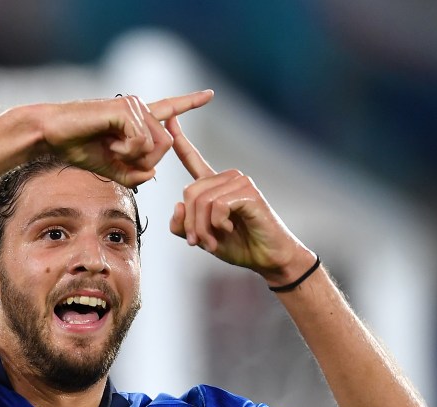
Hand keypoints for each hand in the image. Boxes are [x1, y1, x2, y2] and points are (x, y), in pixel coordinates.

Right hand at [37, 90, 213, 187]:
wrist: (53, 136)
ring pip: (157, 146)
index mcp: (137, 120)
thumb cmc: (79, 149)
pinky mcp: (126, 110)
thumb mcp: (113, 169)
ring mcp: (134, 107)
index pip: (169, 109)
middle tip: (120, 157)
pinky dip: (126, 152)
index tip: (210, 94)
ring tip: (111, 148)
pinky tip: (110, 144)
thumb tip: (153, 174)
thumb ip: (136, 174)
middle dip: (147, 162)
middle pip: (167, 145)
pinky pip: (142, 142)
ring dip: (134, 158)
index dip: (189, 102)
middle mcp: (140, 109)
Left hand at [167, 116, 313, 282]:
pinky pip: (217, 205)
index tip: (168, 119)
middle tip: (198, 242)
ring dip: (202, 228)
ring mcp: (239, 182)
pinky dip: (217, 224)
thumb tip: (177, 205)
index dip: (179, 140)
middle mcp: (226, 178)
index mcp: (214, 185)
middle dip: (189, 223)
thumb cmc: (238, 245)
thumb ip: (183, 225)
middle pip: (189, 192)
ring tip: (213, 241)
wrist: (267, 257)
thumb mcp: (202, 237)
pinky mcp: (248, 191)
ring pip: (201, 201)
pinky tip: (230, 229)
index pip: (192, 159)